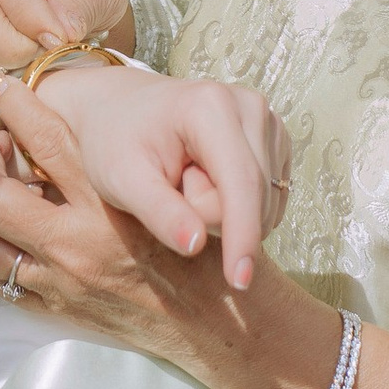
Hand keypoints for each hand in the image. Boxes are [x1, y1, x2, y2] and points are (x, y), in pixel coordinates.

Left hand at [0, 72, 317, 388]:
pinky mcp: (58, 308)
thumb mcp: (169, 197)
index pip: (43, 141)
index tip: (5, 88)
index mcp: (105, 203)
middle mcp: (75, 241)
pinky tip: (15, 239)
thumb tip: (72, 129)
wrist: (216, 325)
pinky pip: (3, 283)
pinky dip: (2, 256)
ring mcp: (60, 279)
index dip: (17, 107)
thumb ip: (123, 168)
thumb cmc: (201, 256)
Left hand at [20, 60, 288, 290]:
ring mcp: (267, 120)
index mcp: (211, 107)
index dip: (243, 236)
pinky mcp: (274, 138)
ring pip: (265, 200)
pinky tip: (206, 182)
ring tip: (184, 182)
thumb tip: (195, 244)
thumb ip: (159, 213)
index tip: (239, 282)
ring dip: (224, 210)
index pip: (242, 184)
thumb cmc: (114, 143)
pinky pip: (269, 196)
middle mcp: (249, 106)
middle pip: (254, 196)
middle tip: (169, 190)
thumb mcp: (122, 181)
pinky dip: (237, 204)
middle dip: (214, 216)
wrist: (119, 108)